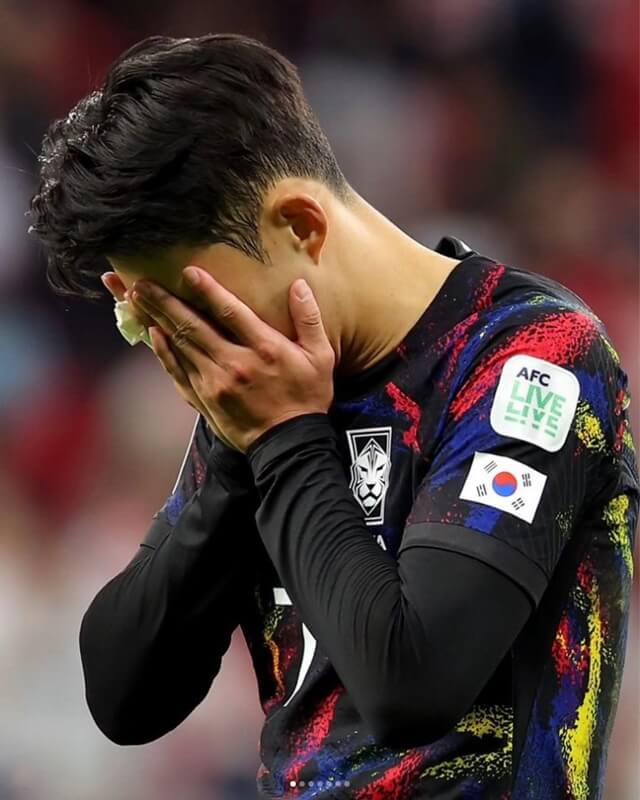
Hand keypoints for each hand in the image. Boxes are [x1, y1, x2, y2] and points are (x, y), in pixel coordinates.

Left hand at [127, 268, 334, 451]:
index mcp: (264, 349)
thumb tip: (299, 285)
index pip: (230, 312)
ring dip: (157, 320)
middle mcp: (234, 364)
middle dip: (165, 302)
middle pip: (193, 326)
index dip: (208, 290)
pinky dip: (163, 352)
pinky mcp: (204, 399)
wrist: (289, 445)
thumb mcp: (321, 357)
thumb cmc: (307, 398)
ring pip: (180, 346)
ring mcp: (215, 383)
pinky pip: (178, 372)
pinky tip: (153, 334)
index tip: (188, 272)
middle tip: (143, 283)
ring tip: (138, 299)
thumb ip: (309, 319)